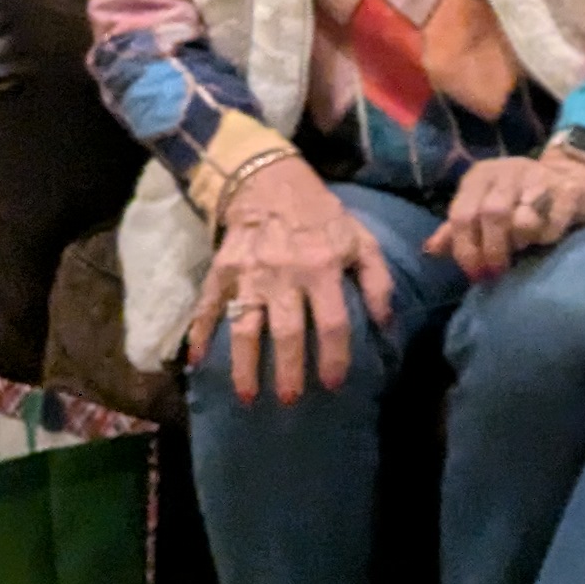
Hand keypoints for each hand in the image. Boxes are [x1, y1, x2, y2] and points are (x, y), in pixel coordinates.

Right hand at [189, 161, 394, 403]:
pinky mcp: (221, 272)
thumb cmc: (324, 218)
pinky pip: (208, 307)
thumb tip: (387, 322)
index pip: (332, 322)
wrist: (272, 183)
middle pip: (286, 332)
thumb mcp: (362, 241)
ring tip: (247, 396)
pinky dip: (199, 334)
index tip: (333, 383)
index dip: (334, 355)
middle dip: (288, 370)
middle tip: (290, 400)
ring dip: (243, 366)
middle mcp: (285, 275)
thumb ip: (377, 281)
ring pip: (244, 328)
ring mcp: (249, 275)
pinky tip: (196, 361)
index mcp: (323, 268)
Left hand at [424, 152, 584, 282]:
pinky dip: (546, 238)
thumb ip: (457, 230)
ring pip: (523, 218)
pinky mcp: (569, 189)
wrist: (573, 178)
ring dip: (521, 242)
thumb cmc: (519, 200)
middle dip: (493, 250)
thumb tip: (430, 250)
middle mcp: (508, 170)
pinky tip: (546, 239)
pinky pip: (553, 223)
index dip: (465, 250)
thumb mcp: (483, 209)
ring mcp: (541, 176)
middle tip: (497, 272)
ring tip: (523, 248)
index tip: (475, 275)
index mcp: (481, 176)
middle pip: (491, 214)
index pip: (461, 214)